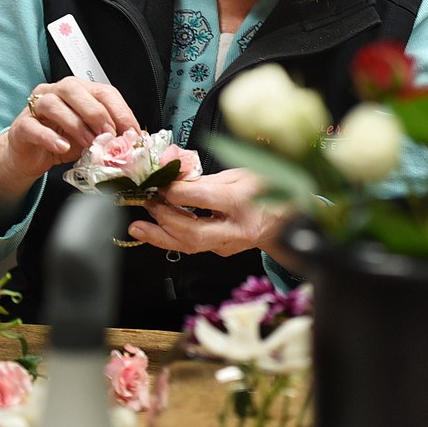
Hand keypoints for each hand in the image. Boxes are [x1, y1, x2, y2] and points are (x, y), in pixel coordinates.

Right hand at [0, 78, 139, 203]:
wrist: (31, 157)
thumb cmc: (64, 141)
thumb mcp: (93, 137)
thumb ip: (111, 134)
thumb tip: (137, 139)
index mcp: (80, 91)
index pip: (103, 92)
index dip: (121, 111)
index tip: (132, 132)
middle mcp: (57, 92)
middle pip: (75, 90)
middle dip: (97, 113)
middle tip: (109, 135)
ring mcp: (36, 106)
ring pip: (53, 104)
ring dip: (76, 125)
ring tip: (89, 143)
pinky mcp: (21, 125)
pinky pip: (33, 126)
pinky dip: (50, 137)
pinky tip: (63, 147)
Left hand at [126, 168, 290, 256]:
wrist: (289, 218)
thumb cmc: (266, 190)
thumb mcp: (239, 175)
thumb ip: (204, 179)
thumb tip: (171, 178)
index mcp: (242, 202)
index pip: (200, 198)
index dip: (175, 192)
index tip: (160, 184)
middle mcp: (236, 229)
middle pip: (191, 232)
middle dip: (163, 219)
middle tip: (146, 204)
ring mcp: (230, 245)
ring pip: (189, 246)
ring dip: (160, 237)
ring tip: (138, 228)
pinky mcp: (223, 251)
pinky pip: (194, 246)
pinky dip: (174, 238)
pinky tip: (159, 230)